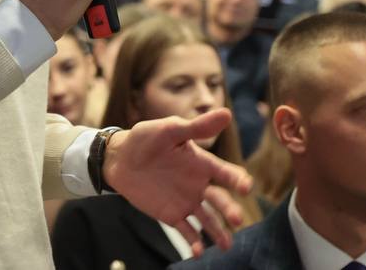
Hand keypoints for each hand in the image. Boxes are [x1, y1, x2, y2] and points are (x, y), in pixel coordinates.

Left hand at [102, 109, 252, 254]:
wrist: (119, 158)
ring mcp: (187, 201)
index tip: (245, 187)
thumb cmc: (146, 139)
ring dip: (218, 232)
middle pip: (220, 200)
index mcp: (201, 163)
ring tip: (226, 245)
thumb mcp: (170, 130)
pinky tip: (198, 252)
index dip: (237, 179)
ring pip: (208, 219)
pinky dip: (194, 242)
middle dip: (230, 210)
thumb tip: (227, 113)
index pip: (224, 172)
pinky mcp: (172, 215)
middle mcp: (199, 184)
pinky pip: (186, 231)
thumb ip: (196, 127)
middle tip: (238, 219)